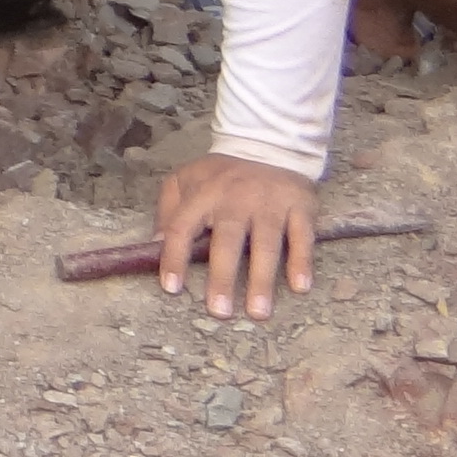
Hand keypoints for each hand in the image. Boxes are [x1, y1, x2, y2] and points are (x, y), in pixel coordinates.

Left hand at [155, 152, 318, 319]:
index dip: (174, 258)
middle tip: (219, 311)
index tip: (171, 289)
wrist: (267, 145)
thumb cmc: (221, 175)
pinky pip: (302, 236)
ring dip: (261, 279)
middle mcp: (235, 198)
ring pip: (265, 242)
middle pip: (227, 240)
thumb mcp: (185, 180)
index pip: (182, 227)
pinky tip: (299, 286)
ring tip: (258, 312)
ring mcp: (269, 202)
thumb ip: (168, 209)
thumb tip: (154, 244)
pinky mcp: (299, 206)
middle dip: (222, 277)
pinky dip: (302, 261)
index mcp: (203, 194)